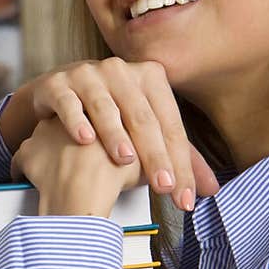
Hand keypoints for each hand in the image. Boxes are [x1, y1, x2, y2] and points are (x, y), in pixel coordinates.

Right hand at [0, 57, 218, 211]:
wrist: (62, 94)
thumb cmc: (113, 114)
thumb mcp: (147, 131)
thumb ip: (178, 157)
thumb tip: (210, 190)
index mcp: (150, 78)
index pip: (170, 125)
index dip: (180, 163)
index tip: (183, 197)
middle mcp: (121, 71)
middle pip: (143, 118)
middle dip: (155, 155)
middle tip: (163, 187)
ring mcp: (88, 75)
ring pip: (106, 107)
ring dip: (116, 134)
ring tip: (125, 159)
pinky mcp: (58, 84)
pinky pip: (69, 103)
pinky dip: (77, 120)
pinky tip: (86, 139)